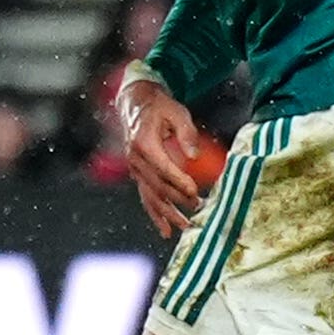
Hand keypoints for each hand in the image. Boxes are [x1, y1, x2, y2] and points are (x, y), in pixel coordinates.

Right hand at [116, 69, 209, 236]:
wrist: (136, 104)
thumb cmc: (159, 107)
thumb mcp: (176, 112)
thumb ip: (186, 133)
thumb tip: (194, 155)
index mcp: (144, 143)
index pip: (162, 167)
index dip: (179, 181)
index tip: (195, 191)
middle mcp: (136, 159)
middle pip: (157, 186)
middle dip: (177, 200)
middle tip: (198, 207)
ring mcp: (135, 169)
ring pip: (151, 197)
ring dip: (167, 214)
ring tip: (185, 227)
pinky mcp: (138, 174)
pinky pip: (146, 197)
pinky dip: (155, 215)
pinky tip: (165, 230)